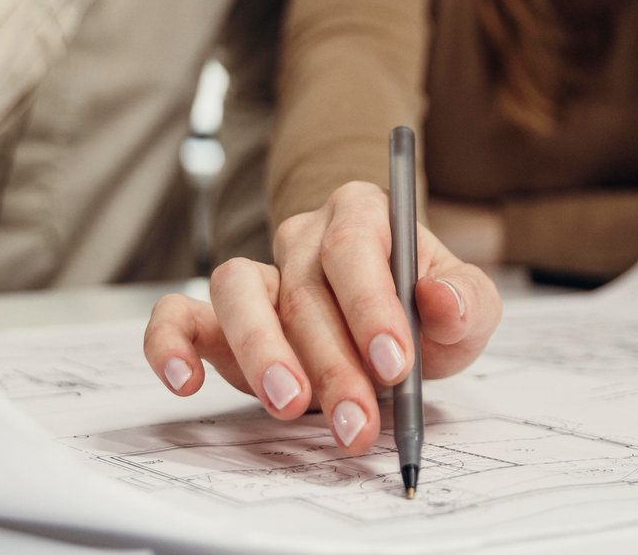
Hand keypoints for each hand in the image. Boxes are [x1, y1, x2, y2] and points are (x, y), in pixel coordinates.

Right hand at [144, 182, 502, 452]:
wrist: (392, 343)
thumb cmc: (425, 319)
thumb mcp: (467, 312)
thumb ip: (467, 302)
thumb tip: (442, 299)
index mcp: (363, 215)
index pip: (354, 246)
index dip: (371, 304)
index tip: (394, 362)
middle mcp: (303, 238)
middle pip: (304, 288)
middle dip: (333, 364)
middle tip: (356, 420)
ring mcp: (258, 276)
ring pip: (235, 291)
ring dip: (261, 352)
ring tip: (288, 405)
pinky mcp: (219, 320)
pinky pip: (176, 316)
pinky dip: (170, 344)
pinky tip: (185, 382)